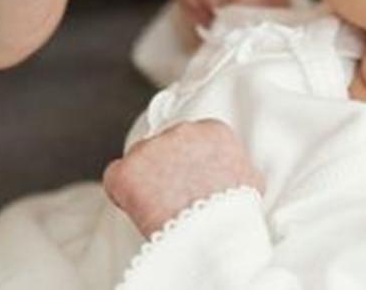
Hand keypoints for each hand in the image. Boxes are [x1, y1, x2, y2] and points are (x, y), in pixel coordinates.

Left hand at [103, 119, 263, 236]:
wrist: (215, 235)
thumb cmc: (234, 215)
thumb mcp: (250, 181)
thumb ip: (236, 166)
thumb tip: (235, 174)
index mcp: (212, 130)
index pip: (190, 140)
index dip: (187, 164)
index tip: (190, 183)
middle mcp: (180, 131)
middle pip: (163, 147)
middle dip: (166, 169)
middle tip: (174, 198)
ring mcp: (150, 148)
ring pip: (140, 160)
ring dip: (146, 181)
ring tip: (161, 210)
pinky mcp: (127, 170)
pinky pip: (115, 178)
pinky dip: (122, 194)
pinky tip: (139, 211)